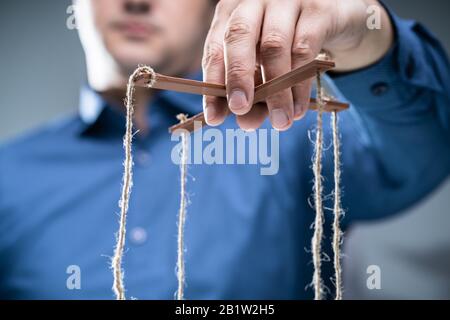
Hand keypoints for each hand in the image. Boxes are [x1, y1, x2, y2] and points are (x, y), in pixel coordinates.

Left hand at [202, 0, 392, 130]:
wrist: (338, 21)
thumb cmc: (291, 45)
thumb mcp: (267, 69)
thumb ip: (254, 93)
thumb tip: (246, 122)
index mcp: (233, 13)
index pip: (215, 47)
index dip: (213, 82)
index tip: (214, 117)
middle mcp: (255, 1)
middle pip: (239, 36)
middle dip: (238, 78)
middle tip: (240, 110)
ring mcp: (287, 1)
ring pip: (274, 47)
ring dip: (275, 91)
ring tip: (280, 122)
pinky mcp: (317, 10)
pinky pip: (304, 50)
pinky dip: (300, 85)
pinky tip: (298, 109)